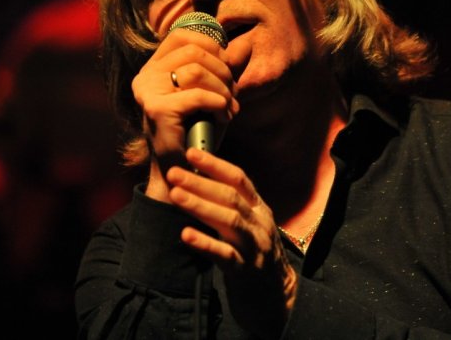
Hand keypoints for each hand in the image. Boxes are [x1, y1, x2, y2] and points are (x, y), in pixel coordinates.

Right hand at [131, 29, 236, 200]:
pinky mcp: (157, 110)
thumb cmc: (197, 128)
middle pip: (195, 52)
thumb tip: (245, 44)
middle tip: (232, 94)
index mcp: (154, 67)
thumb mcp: (214, 92)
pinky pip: (198, 95)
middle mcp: (145, 76)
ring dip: (223, 89)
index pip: (182, 36)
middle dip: (223, 71)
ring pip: (198, 72)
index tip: (226, 67)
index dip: (211, 46)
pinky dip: (219, 104)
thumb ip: (227, 68)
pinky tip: (224, 118)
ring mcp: (148, 93)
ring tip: (229, 106)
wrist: (182, 169)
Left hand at [168, 148, 296, 338]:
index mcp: (259, 209)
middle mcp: (260, 223)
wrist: (276, 296)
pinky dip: (205, 243)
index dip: (215, 164)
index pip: (239, 179)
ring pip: (230, 221)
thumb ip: (231, 206)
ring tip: (176, 195)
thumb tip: (198, 182)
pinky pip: (225, 255)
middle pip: (231, 197)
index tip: (191, 152)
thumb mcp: (248, 225)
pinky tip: (186, 235)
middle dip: (201, 182)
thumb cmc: (255, 256)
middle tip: (174, 172)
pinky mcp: (246, 271)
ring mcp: (255, 247)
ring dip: (201, 206)